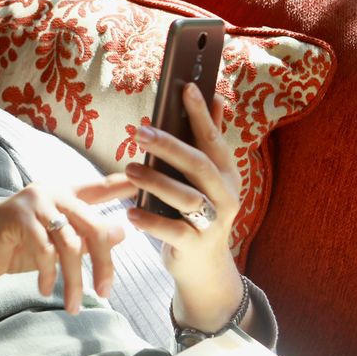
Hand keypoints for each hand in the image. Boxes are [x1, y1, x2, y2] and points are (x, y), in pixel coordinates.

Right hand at [0, 175, 136, 313]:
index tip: (144, 178)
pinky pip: (44, 250)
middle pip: (93, 226)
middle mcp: (53, 192)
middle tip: (106, 292)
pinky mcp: (17, 216)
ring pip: (70, 244)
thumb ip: (88, 237)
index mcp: (66, 194)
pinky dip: (48, 274)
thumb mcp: (59, 244)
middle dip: (104, 264)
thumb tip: (123, 231)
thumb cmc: (19, 247)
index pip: (100, 187)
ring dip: (74, 280)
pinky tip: (45, 289)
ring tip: (73, 305)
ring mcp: (35, 202)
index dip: (123, 183)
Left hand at [123, 82, 246, 331]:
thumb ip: (209, 140)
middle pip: (199, 164)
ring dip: (156, 181)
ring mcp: (214, 222)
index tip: (187, 88)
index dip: (201, 114)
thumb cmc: (199, 213)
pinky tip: (130, 212)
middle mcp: (226, 195)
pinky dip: (151, 221)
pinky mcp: (197, 245)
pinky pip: (173, 231)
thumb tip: (216, 98)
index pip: (213, 139)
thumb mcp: (208, 178)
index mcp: (226, 173)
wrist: (205, 267)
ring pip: (187, 197)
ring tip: (130, 169)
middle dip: (170, 145)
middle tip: (140, 131)